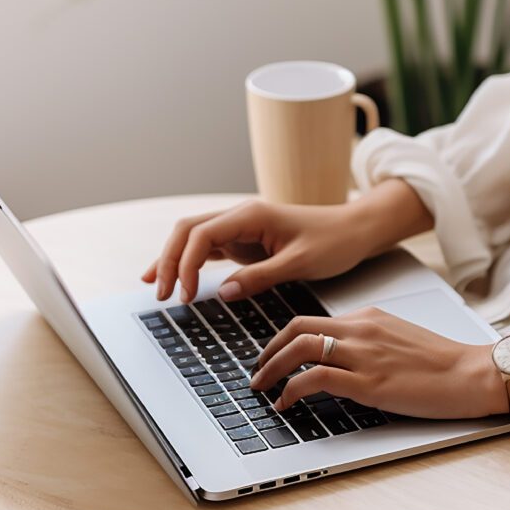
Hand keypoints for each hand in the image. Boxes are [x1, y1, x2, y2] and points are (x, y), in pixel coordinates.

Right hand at [142, 180, 433, 303]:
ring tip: (154, 286)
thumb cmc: (334, 242)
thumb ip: (259, 277)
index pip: (201, 234)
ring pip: (194, 238)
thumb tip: (220, 293)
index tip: (185, 295)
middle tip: (160, 294)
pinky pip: (209, 248)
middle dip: (169, 260)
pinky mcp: (246, 240)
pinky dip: (190, 262)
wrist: (355, 230)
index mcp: (252, 215)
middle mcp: (241, 216)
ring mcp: (241, 227)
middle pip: (188, 231)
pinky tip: (176, 279)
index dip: (185, 264)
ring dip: (173, 259)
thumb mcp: (300, 263)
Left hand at [250, 307, 505, 419]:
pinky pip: (314, 379)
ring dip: (272, 369)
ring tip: (262, 389)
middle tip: (258, 371)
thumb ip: (371, 342)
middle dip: (268, 351)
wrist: (473, 373)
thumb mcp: (401, 340)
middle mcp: (362, 330)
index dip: (284, 339)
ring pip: (300, 349)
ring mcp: (364, 355)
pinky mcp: (368, 382)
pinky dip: (291, 390)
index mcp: (370, 318)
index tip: (273, 355)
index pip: (313, 320)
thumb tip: (342, 359)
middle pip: (297, 329)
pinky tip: (286, 404)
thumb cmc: (444, 363)